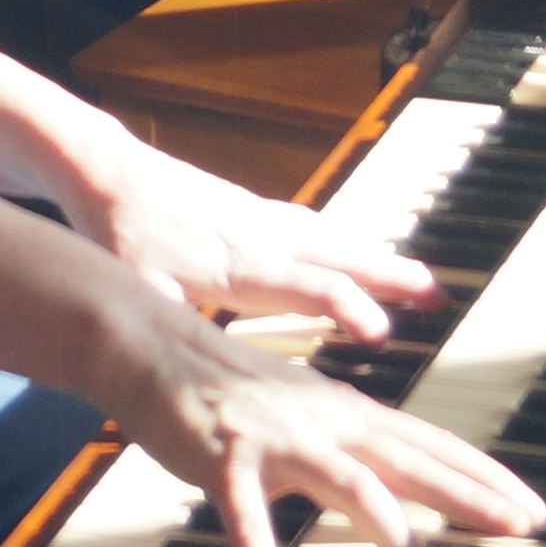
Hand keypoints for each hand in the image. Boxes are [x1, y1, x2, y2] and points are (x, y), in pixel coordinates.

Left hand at [70, 143, 440, 342]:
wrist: (110, 173)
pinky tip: (361, 253)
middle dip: (390, 277)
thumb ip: (170, 330)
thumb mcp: (140, 289)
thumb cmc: (122, 235)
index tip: (382, 333)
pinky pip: (319, 229)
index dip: (346, 309)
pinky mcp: (258, 212)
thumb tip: (183, 373)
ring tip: (423, 281)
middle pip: (340, 256)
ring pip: (336, 240)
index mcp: (240, 265)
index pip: (308, 287)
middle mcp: (263, 239)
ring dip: (381, 259)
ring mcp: (264, 222)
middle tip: (436, 297)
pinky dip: (349, 244)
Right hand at [90, 301, 545, 546]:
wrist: (149, 344)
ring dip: (384, 520)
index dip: (484, 478)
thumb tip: (403, 520)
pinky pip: (247, 523)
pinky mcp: (224, 459)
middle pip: (409, 458)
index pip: (430, 445)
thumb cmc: (228, 390)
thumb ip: (350, 462)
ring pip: (342, 479)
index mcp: (346, 413)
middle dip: (470, 493)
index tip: (534, 510)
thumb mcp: (303, 420)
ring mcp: (275, 438)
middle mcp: (322, 421)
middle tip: (525, 525)